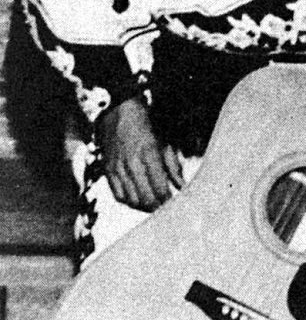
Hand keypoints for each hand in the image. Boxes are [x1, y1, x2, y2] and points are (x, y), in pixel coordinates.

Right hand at [96, 95, 183, 209]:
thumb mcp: (165, 142)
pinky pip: (118, 195)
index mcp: (149, 154)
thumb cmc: (146, 126)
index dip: (168, 200)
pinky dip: (129, 202)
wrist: (118, 112)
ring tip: (154, 205)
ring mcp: (118, 168)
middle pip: (146, 198)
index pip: (160, 188)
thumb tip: (182, 186)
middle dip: (158, 206)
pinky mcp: (108, 170)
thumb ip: (174, 166)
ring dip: (144, 207)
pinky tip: (138, 200)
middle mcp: (132, 163)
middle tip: (165, 207)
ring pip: (132, 200)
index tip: (175, 202)